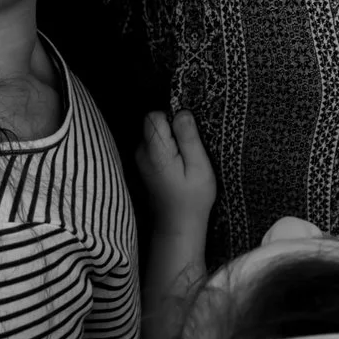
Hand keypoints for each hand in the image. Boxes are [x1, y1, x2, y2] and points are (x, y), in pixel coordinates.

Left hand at [136, 110, 215, 243]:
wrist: (177, 226)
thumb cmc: (192, 198)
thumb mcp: (199, 166)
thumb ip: (189, 138)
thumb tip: (182, 111)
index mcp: (155, 151)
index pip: (154, 116)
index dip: (173, 118)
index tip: (187, 136)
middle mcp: (141, 152)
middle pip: (153, 123)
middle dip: (172, 130)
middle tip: (188, 153)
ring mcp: (140, 159)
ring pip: (154, 134)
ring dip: (170, 142)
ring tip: (183, 163)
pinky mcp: (143, 165)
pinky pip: (154, 146)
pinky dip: (166, 151)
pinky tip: (176, 169)